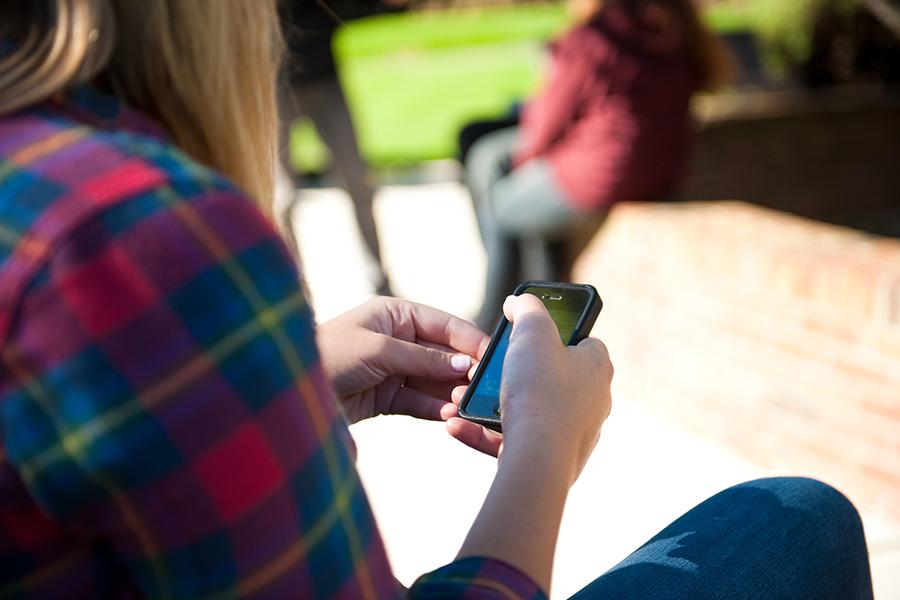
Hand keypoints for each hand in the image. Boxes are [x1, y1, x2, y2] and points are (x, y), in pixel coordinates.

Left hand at [316, 297, 488, 423]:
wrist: (291, 390)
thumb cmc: (329, 354)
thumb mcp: (379, 350)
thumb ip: (423, 358)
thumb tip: (465, 364)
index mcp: (396, 314)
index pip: (444, 324)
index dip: (470, 340)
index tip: (493, 356)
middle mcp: (398, 339)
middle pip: (443, 354)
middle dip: (464, 370)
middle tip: (485, 387)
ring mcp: (394, 369)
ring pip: (434, 381)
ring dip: (451, 392)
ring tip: (467, 404)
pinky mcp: (387, 397)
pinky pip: (419, 401)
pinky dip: (434, 408)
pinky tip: (449, 414)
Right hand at [447, 294, 611, 484]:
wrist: (537, 456)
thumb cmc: (540, 391)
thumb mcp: (531, 330)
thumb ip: (526, 308)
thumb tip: (519, 301)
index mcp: (597, 366)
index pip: (580, 339)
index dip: (552, 333)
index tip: (525, 334)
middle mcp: (593, 400)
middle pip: (549, 375)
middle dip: (514, 372)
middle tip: (489, 368)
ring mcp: (574, 432)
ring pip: (528, 409)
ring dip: (494, 403)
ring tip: (465, 398)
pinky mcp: (552, 459)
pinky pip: (514, 439)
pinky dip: (485, 432)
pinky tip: (459, 425)